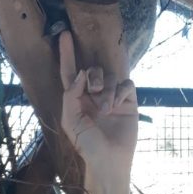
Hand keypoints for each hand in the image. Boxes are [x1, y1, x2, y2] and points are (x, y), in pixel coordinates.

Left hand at [58, 30, 137, 174]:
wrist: (110, 158)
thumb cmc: (87, 143)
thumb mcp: (71, 119)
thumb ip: (71, 95)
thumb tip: (80, 73)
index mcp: (76, 98)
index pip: (70, 72)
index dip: (67, 55)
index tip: (64, 35)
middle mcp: (93, 94)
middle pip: (92, 69)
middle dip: (93, 76)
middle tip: (94, 91)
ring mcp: (112, 95)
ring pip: (111, 75)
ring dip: (107, 89)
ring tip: (106, 109)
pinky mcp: (128, 100)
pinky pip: (126, 83)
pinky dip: (120, 92)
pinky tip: (117, 106)